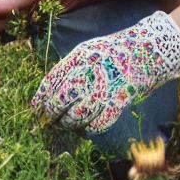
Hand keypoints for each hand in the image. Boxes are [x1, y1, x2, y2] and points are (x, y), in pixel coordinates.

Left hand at [30, 11, 179, 132]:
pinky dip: (87, 129)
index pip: (53, 80)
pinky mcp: (117, 104)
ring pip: (76, 116)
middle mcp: (90, 73)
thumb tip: (49, 91)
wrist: (145, 53)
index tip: (35, 107)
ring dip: (67, 123)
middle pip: (62, 99)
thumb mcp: (87, 51)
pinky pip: (96, 125)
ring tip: (65, 123)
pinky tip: (84, 127)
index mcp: (80, 58)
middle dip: (52, 112)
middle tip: (49, 118)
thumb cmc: (112, 52)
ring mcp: (104, 90)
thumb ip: (69, 67)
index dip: (41, 97)